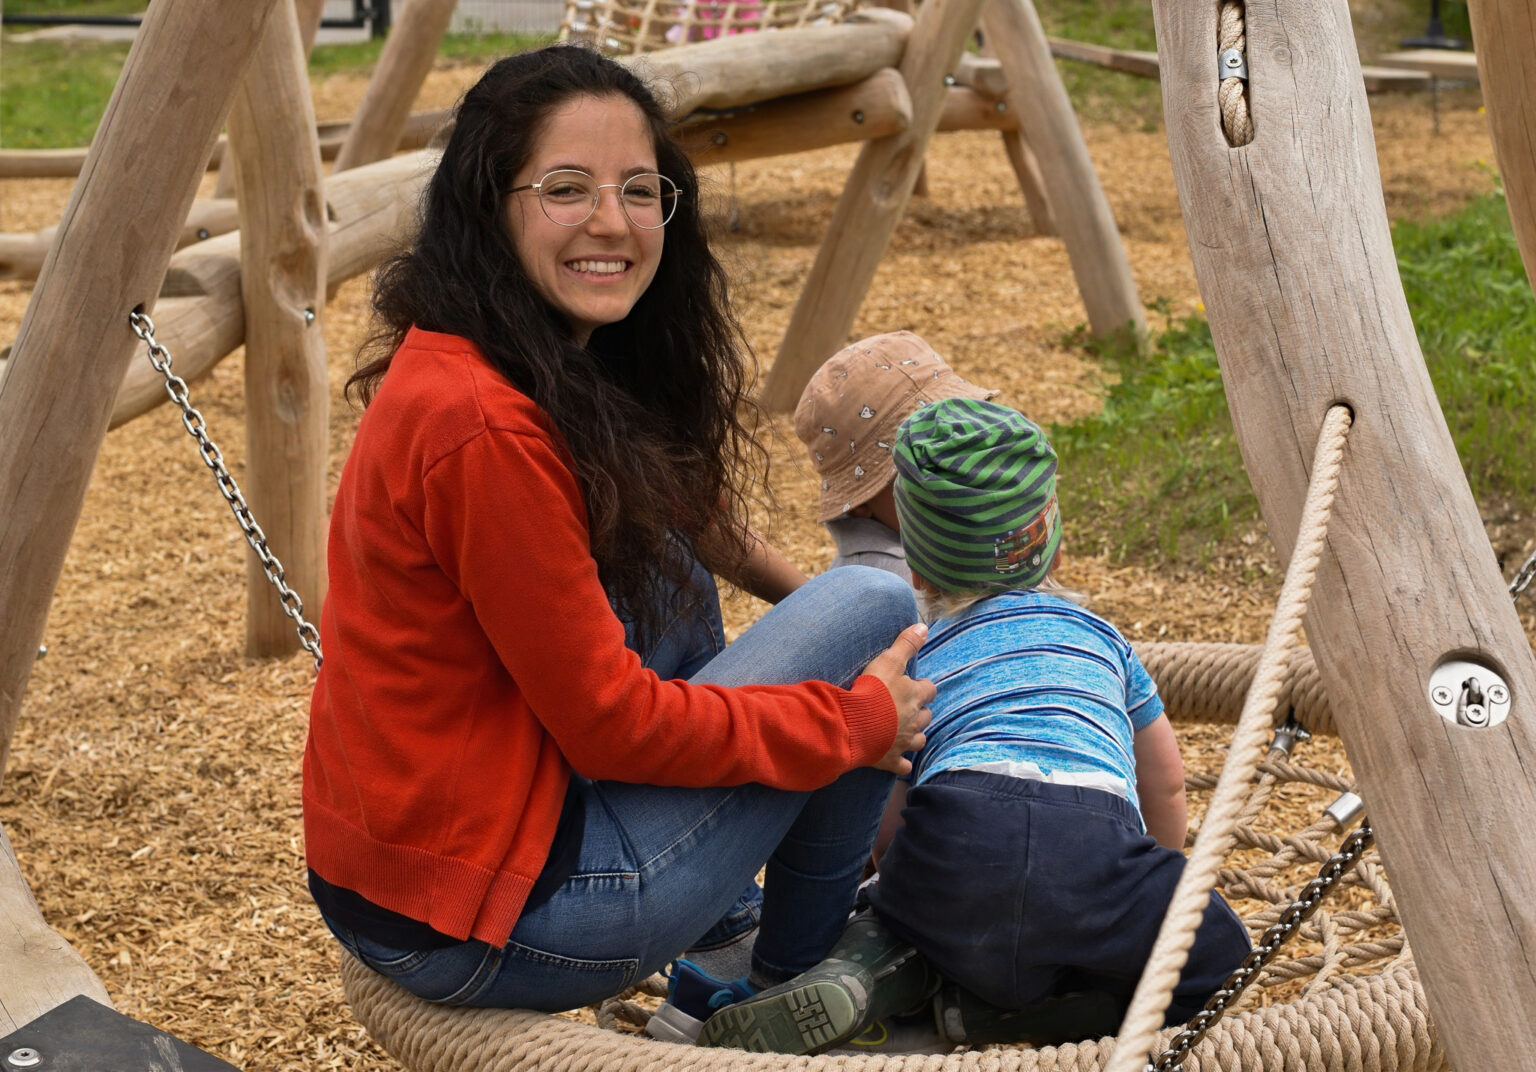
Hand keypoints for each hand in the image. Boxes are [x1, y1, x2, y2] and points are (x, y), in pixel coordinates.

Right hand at [860, 622, 935, 774]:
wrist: (856, 724)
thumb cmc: (873, 691)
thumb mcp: (889, 660)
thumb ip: (906, 643)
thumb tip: (924, 626)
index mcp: (914, 696)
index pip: (929, 690)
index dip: (923, 687)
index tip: (915, 685)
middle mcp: (913, 720)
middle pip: (926, 716)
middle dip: (920, 712)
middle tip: (907, 708)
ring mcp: (903, 742)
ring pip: (919, 740)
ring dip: (914, 736)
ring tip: (905, 732)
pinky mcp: (891, 759)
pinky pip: (902, 766)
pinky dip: (902, 765)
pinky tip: (899, 763)